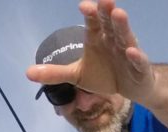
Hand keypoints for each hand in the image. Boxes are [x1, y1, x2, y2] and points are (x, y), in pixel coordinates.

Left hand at [26, 1, 153, 104]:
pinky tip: (131, 50)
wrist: (132, 87)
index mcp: (98, 39)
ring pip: (125, 36)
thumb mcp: (77, 75)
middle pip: (109, 24)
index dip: (90, 15)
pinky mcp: (139, 68)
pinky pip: (138, 60)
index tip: (84, 6)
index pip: (93, 24)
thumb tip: (28, 73)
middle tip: (104, 0)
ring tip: (118, 13)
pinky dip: (136, 56)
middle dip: (106, 12)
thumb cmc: (105, 75)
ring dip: (122, 25)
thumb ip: (55, 73)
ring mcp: (127, 52)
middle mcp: (113, 41)